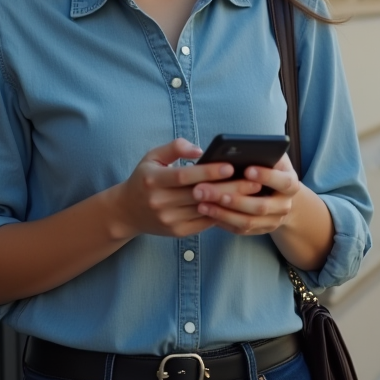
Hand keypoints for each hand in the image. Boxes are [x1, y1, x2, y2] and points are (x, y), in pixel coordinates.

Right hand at [107, 138, 250, 238]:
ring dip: (230, 202)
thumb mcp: (152, 157)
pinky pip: (204, 223)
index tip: (230, 166)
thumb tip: (200, 149)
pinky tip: (237, 205)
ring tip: (251, 193)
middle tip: (253, 181)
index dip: (207, 171)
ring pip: (205, 210)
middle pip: (199, 194)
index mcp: (153, 180)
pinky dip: (221, 213)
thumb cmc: (144, 178)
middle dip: (228, 187)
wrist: (126, 212)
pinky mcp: (177, 232)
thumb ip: (174, 147)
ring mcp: (168, 219)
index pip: (184, 176)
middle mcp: (159, 202)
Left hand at [192, 152, 301, 235]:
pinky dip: (222, 221)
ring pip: (248, 221)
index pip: (283, 182)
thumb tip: (242, 149)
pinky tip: (206, 211)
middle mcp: (284, 206)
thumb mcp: (272, 157)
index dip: (267, 176)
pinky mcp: (259, 230)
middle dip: (234, 198)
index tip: (247, 169)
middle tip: (208, 189)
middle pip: (261, 206)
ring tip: (202, 202)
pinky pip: (240, 229)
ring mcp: (273, 221)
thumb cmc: (271, 168)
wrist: (280, 195)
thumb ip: (263, 153)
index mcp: (290, 185)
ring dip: (223, 213)